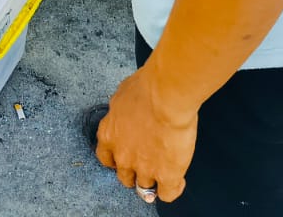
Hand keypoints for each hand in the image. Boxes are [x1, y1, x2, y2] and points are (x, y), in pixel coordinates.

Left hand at [95, 64, 199, 204]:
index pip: (105, 158)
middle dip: (134, 172)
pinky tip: (177, 180)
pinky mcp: (166, 175)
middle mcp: (123, 156)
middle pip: (124, 177)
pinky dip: (172, 189)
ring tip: (162, 174)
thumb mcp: (123, 94)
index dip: (117, 158)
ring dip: (152, 182)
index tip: (125, 155)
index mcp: (109, 135)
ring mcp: (144, 168)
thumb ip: (121, 109)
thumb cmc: (147, 87)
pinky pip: (167, 194)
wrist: (166, 95)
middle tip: (145, 164)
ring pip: (143, 189)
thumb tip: (124, 109)